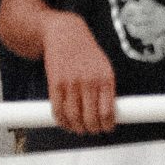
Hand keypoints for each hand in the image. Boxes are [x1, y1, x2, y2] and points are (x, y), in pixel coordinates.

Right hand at [43, 12, 116, 134]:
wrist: (65, 34)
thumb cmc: (87, 53)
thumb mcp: (104, 67)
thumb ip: (107, 89)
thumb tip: (109, 115)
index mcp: (105, 78)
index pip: (108, 111)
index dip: (107, 125)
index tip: (106, 129)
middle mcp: (89, 81)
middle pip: (91, 118)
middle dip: (92, 129)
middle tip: (92, 130)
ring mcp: (71, 83)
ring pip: (74, 117)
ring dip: (77, 128)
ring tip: (79, 129)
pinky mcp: (55, 83)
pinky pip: (58, 110)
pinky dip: (62, 121)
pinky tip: (66, 122)